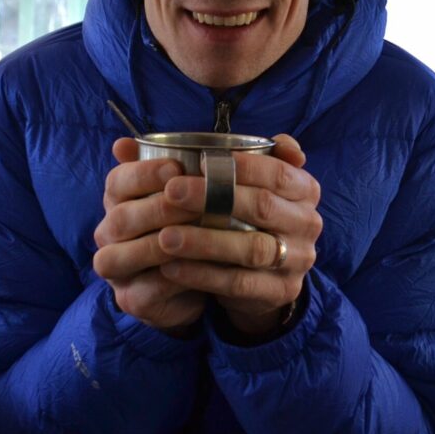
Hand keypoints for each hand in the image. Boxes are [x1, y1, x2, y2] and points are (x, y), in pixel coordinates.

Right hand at [93, 138, 206, 332]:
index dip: (144, 173)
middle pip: (121, 218)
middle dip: (158, 207)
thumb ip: (165, 164)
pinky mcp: (132, 299)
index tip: (176, 166)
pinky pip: (149, 288)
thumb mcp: (181, 192)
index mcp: (117, 201)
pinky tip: (202, 265)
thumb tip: (124, 142)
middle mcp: (108, 234)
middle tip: (192, 200)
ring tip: (199, 231)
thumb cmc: (186, 224)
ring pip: (128, 253)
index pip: (117, 181)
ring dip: (165, 241)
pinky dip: (177, 276)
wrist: (193, 279)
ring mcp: (117, 270)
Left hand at [157, 134, 321, 334]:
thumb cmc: (246, 214)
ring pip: (250, 248)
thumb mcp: (244, 183)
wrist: (266, 274)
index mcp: (304, 188)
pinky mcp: (280, 291)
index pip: (277, 171)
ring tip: (165, 236)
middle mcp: (308, 222)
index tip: (198, 161)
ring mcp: (298, 259)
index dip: (241, 166)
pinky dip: (202, 275)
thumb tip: (127, 142)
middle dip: (213, 197)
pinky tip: (170, 266)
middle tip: (171, 191)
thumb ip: (206, 158)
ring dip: (204, 241)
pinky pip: (238, 283)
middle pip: (262, 205)